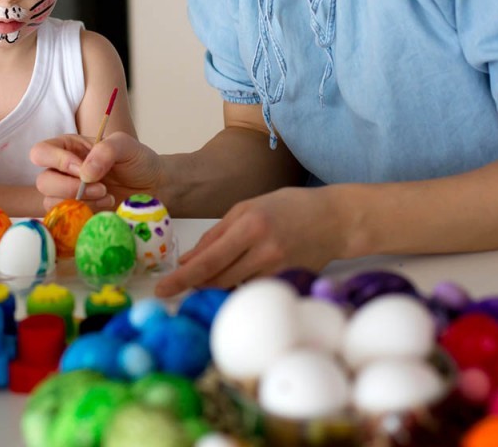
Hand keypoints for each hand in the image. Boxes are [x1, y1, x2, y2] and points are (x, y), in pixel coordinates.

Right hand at [31, 131, 163, 210]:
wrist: (155, 186)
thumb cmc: (138, 161)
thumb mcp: (126, 145)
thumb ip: (105, 150)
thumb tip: (84, 174)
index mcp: (69, 148)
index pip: (41, 153)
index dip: (58, 162)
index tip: (83, 169)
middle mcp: (63, 171)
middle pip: (43, 182)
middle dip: (71, 187)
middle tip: (101, 187)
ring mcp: (68, 195)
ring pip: (51, 203)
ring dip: (80, 203)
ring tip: (107, 196)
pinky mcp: (76, 215)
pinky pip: (65, 221)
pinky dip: (83, 217)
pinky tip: (105, 209)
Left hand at [155, 186, 344, 296]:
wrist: (335, 220)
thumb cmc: (287, 207)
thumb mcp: (246, 208)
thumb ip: (216, 235)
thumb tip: (187, 261)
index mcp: (250, 225)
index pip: (209, 259)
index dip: (183, 278)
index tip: (162, 289)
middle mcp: (264, 249)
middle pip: (218, 279)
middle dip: (194, 284)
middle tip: (175, 285)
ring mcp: (278, 269)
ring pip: (234, 288)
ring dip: (215, 286)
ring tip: (207, 276)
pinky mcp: (288, 282)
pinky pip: (252, 291)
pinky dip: (238, 287)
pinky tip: (237, 276)